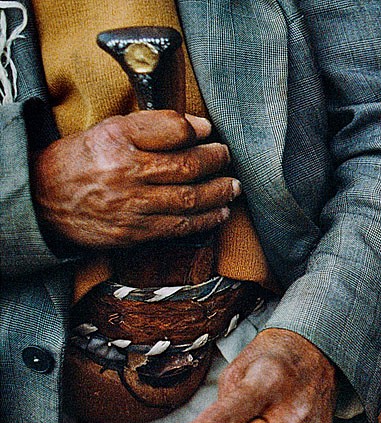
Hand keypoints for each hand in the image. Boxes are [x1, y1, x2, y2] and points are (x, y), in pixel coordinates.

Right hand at [31, 111, 238, 248]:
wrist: (42, 200)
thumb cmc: (81, 161)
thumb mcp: (107, 131)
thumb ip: (151, 126)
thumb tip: (198, 126)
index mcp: (116, 139)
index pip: (171, 129)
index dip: (196, 129)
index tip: (208, 130)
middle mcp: (125, 171)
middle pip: (186, 166)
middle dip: (215, 162)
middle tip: (226, 157)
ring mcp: (130, 205)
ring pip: (189, 199)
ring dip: (219, 193)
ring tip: (232, 187)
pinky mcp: (134, 232)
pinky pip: (179, 226)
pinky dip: (205, 220)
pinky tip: (220, 212)